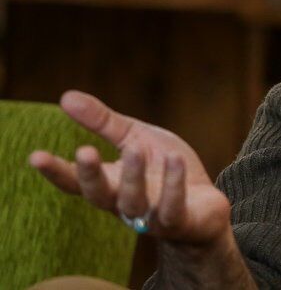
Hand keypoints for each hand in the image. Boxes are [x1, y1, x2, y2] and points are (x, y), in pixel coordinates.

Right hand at [29, 90, 231, 246]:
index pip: (75, 182)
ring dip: (133, 176)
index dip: (55, 171)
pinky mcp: (179, 223)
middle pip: (99, 195)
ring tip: (137, 148)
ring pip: (133, 202)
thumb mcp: (135, 138)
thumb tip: (66, 97)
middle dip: (90, 175)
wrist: (205, 204)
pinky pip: (172, 208)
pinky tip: (175, 160)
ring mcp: (150, 217)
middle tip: (84, 151)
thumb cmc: (163, 170)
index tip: (36, 156)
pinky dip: (173, 185)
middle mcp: (124, 203)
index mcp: (109, 183)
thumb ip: (103, 122)